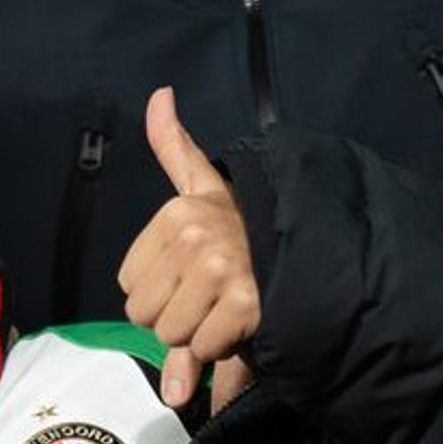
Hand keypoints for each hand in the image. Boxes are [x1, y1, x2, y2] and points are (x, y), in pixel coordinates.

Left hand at [118, 86, 257, 414]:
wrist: (312, 248)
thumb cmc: (250, 222)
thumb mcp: (206, 182)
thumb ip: (174, 145)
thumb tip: (159, 94)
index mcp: (176, 213)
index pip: (129, 283)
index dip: (160, 290)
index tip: (190, 276)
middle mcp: (194, 238)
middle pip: (145, 314)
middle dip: (176, 315)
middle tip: (210, 296)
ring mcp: (219, 270)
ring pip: (173, 335)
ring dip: (200, 335)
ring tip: (227, 308)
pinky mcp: (244, 305)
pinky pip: (205, 348)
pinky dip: (224, 349)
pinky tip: (245, 324)